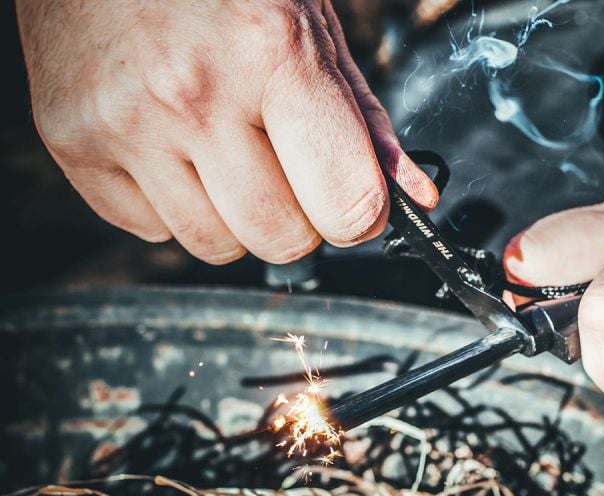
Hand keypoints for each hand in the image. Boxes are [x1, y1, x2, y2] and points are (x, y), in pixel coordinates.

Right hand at [15, 0, 437, 263]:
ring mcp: (125, 124)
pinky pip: (152, 229)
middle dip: (298, 218)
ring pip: (217, 246)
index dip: (359, 215)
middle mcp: (192, 94)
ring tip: (221, 147)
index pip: (345, 208)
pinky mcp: (73, 144)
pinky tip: (170, 147)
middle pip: (282, 241)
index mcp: (270, 54)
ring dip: (234, 215)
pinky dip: (173, 203)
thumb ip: (365, 122)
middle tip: (283, 166)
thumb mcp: (312, 26)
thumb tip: (414, 199)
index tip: (352, 202)